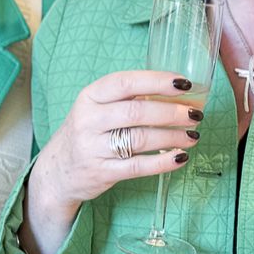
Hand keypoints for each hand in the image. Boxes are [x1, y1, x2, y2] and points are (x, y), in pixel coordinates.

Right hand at [20, 71, 202, 253]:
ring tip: (193, 135)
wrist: (57, 170)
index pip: (125, 82)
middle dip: (171, 112)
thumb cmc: (88, 131)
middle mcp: (89, 120)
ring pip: (140, 139)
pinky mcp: (101, 173)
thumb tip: (177, 93)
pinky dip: (163, 162)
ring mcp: (93, 148)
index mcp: (90, 96)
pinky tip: (180, 157)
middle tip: (195, 114)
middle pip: (137, 112)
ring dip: (172, 136)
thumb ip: (128, 98)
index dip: (156, 81)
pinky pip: (138, 167)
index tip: (184, 82)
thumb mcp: (97, 107)